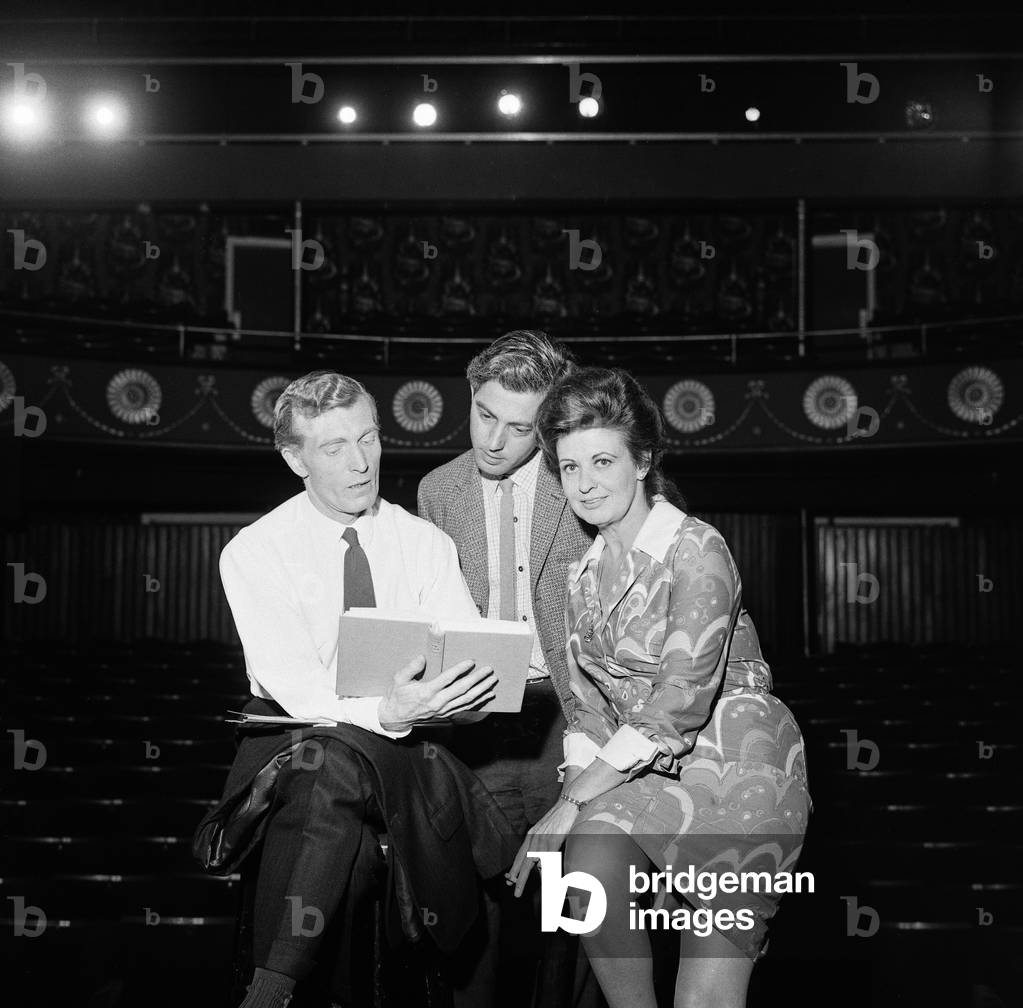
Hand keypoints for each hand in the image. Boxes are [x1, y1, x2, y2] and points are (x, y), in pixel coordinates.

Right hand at [377, 655, 496, 731]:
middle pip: (462, 690)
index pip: (447, 679)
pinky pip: (466, 707)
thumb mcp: (399, 679)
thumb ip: (410, 668)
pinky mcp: (446, 713)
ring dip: (481, 690)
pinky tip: (488, 694)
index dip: (460, 670)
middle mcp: (437, 702)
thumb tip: (422, 658)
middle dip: (477, 679)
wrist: (396, 717)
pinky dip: (479, 701)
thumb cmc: (398, 695)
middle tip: (489, 670)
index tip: (471, 661)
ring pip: (467, 699)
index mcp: (426, 692)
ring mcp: (443, 709)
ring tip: (492, 680)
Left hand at [505, 798, 579, 897]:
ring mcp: (542, 840)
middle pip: (524, 863)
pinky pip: (549, 861)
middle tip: (516, 892)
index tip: (510, 879)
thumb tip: (541, 860)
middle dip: (519, 879)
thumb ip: (542, 843)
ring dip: (534, 880)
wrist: (568, 803)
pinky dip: (548, 873)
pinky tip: (548, 882)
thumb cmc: (560, 816)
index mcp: (531, 835)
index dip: (515, 868)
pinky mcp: (552, 841)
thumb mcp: (546, 830)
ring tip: (534, 892)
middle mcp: (534, 839)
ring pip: (535, 865)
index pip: (520, 855)